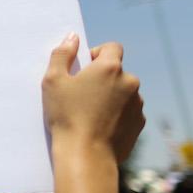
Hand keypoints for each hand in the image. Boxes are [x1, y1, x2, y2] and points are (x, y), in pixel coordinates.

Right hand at [42, 34, 144, 163]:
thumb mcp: (53, 81)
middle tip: (81, 94)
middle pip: (117, 71)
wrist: (86, 154)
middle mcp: (130, 82)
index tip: (83, 69)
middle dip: (102, 78)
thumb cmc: (66, 116)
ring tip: (89, 113)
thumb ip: (62, 54)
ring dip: (110, 96)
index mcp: (110, 67)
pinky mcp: (139, 123)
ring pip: (123, 92)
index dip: (97, 54)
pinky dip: (117, 114)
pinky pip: (128, 111)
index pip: (111, 47)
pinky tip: (99, 126)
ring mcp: (137, 103)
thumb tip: (72, 38)